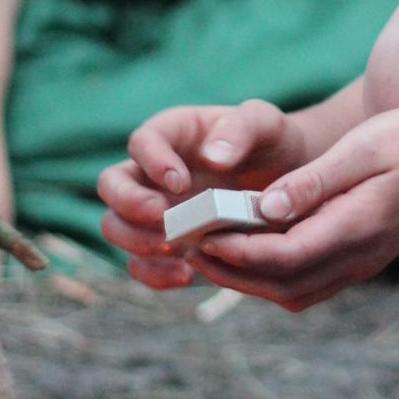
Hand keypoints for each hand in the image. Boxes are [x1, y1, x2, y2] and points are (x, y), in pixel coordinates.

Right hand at [98, 99, 306, 291]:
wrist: (287, 182)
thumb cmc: (271, 143)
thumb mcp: (265, 124)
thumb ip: (241, 129)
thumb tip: (214, 157)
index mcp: (171, 134)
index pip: (142, 141)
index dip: (153, 162)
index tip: (181, 182)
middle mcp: (151, 172)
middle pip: (112, 186)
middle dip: (131, 205)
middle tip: (167, 220)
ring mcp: (154, 210)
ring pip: (115, 226)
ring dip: (136, 242)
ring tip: (177, 250)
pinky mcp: (164, 244)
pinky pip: (140, 263)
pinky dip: (154, 273)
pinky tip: (186, 274)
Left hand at [180, 105, 398, 311]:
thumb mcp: (363, 148)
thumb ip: (313, 182)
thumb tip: (263, 207)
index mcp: (356, 227)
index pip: (283, 255)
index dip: (236, 250)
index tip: (198, 233)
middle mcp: (358, 256)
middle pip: (282, 283)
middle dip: (231, 270)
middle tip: (187, 246)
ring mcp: (362, 262)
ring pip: (293, 289)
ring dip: (248, 277)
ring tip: (208, 249)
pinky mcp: (361, 257)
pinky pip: (309, 281)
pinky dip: (272, 274)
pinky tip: (249, 250)